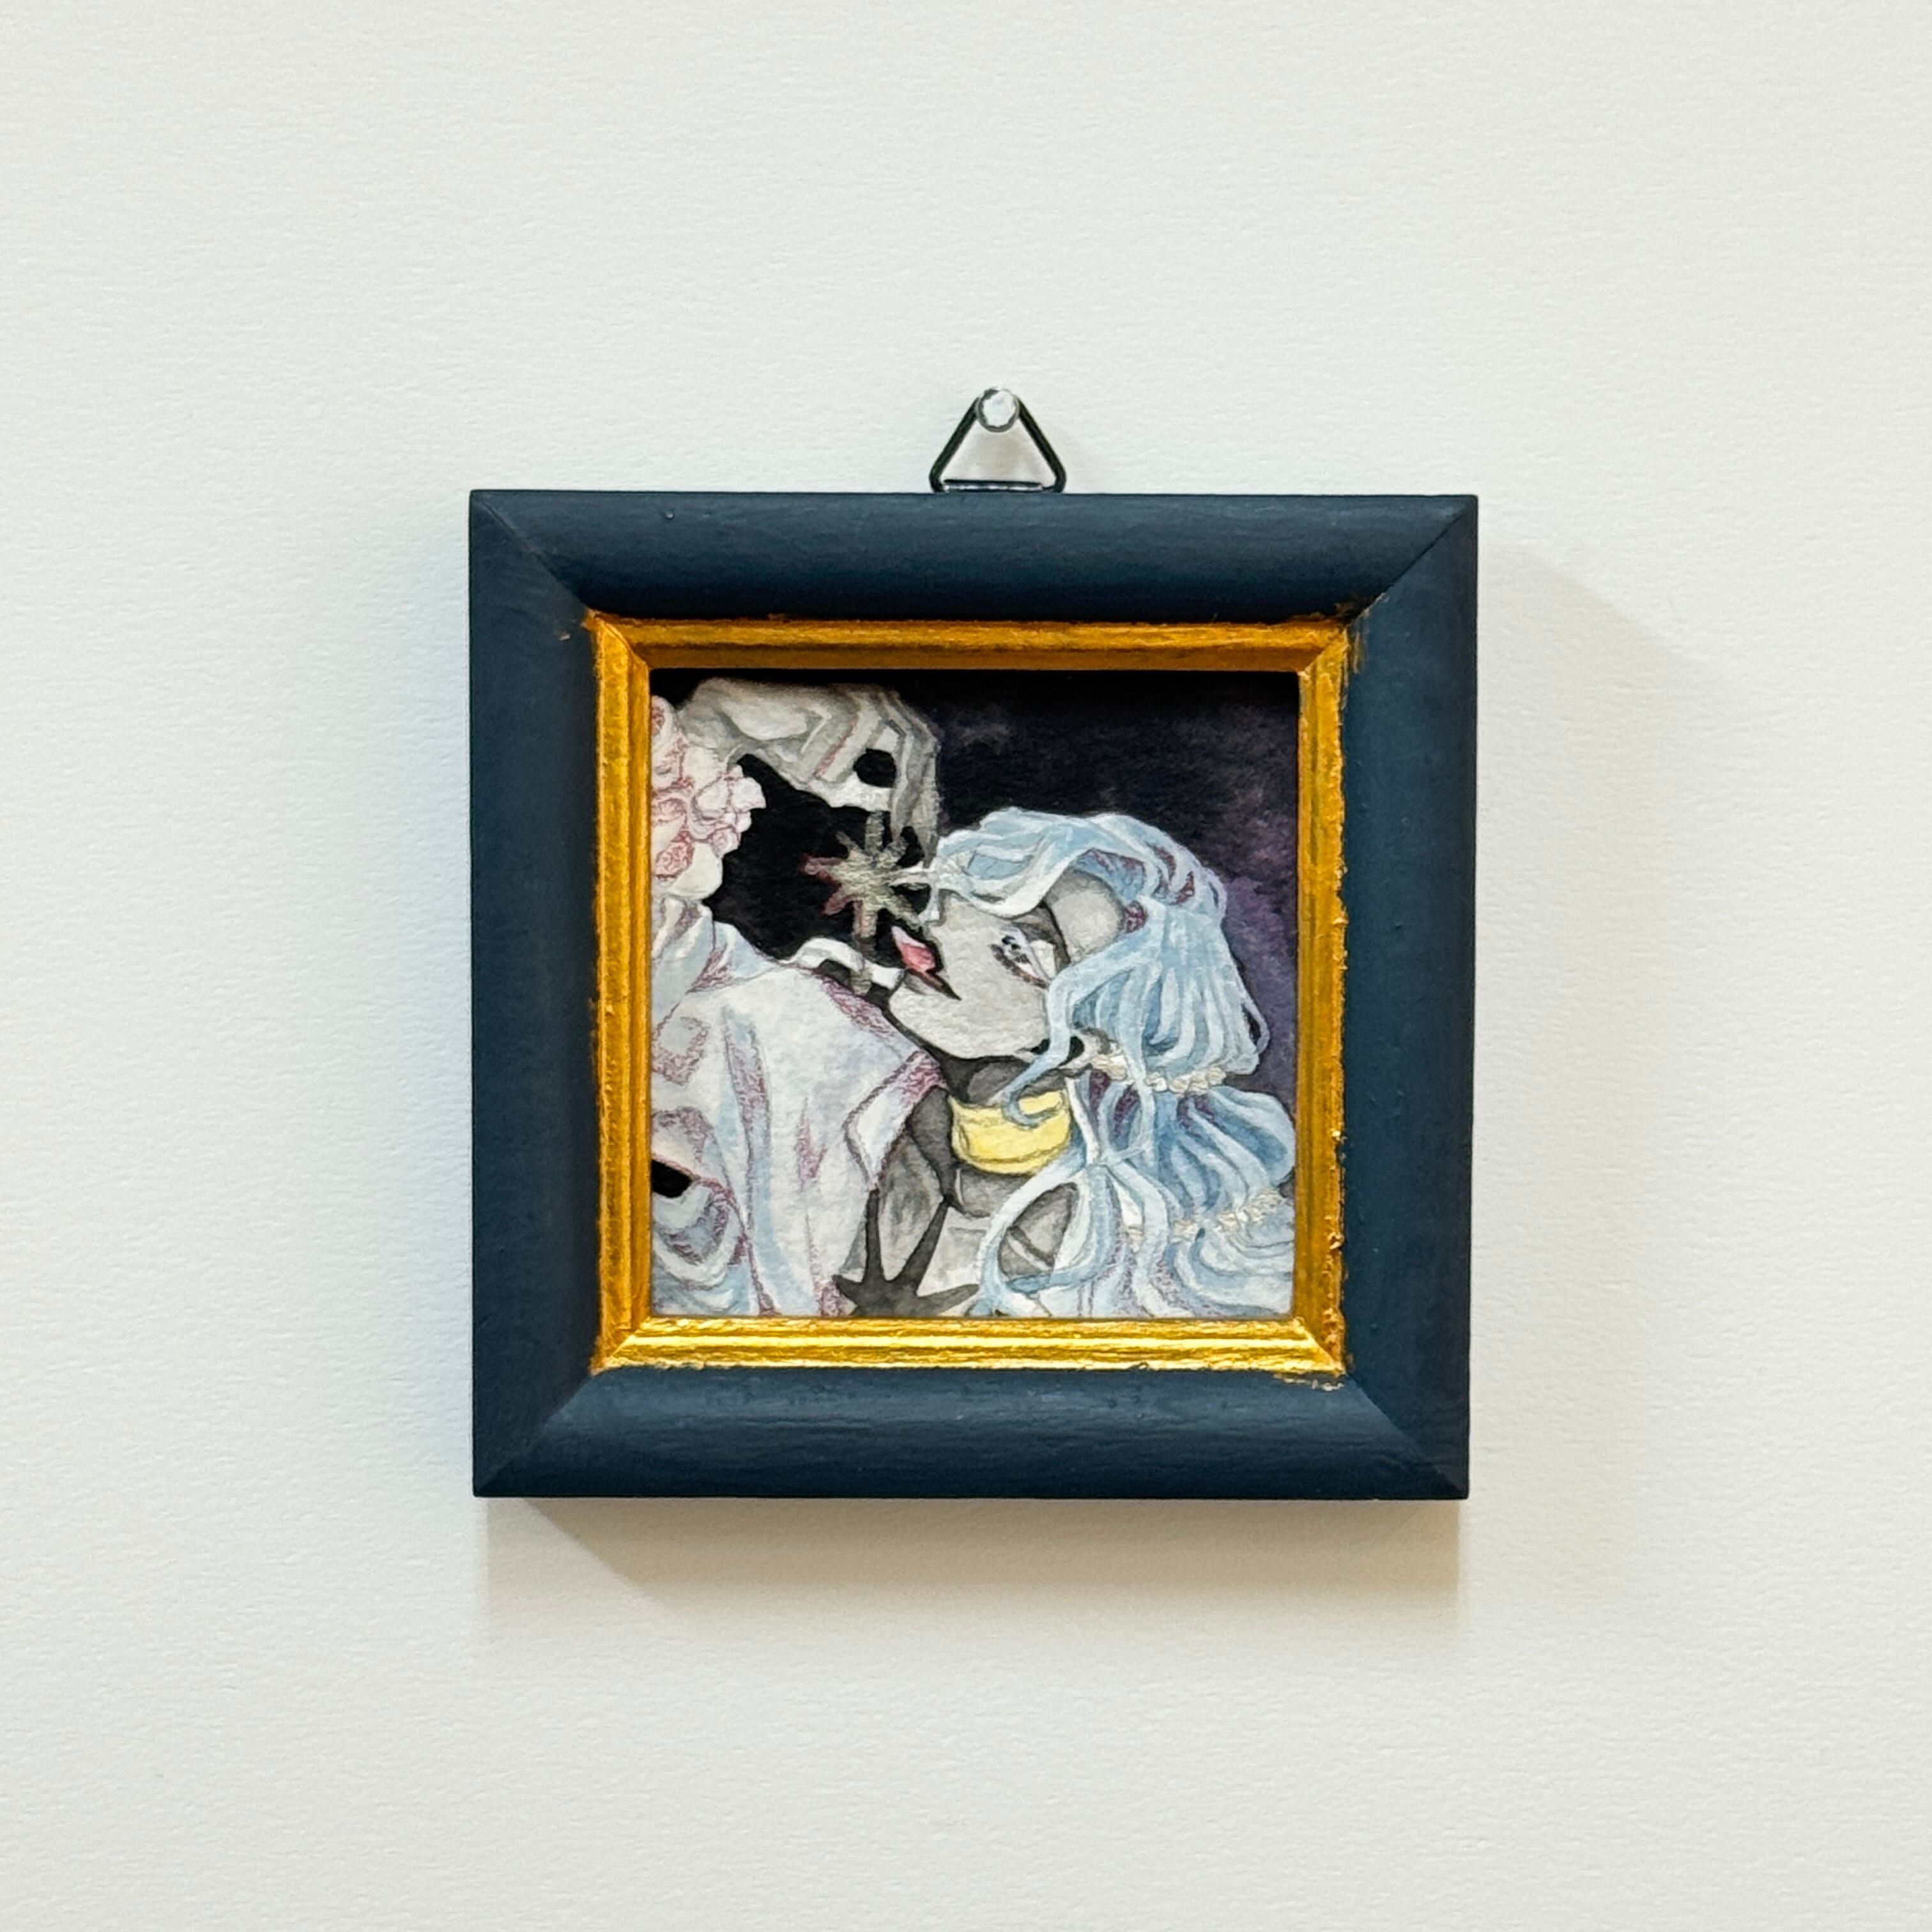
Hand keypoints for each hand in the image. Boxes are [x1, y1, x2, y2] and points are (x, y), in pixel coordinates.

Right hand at [677, 679, 939, 853]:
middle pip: (925, 746)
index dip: (928, 801)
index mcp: (888, 722)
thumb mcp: (836, 785)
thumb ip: (868, 795)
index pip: (924, 761)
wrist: (744, 723)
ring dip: (866, 771)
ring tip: (825, 785)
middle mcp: (884, 703)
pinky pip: (850, 732)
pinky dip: (826, 756)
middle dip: (918, 793)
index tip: (927, 843)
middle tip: (901, 831)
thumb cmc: (791, 750)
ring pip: (897, 740)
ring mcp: (865, 696)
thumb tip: (901, 818)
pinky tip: (801, 765)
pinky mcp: (841, 695)